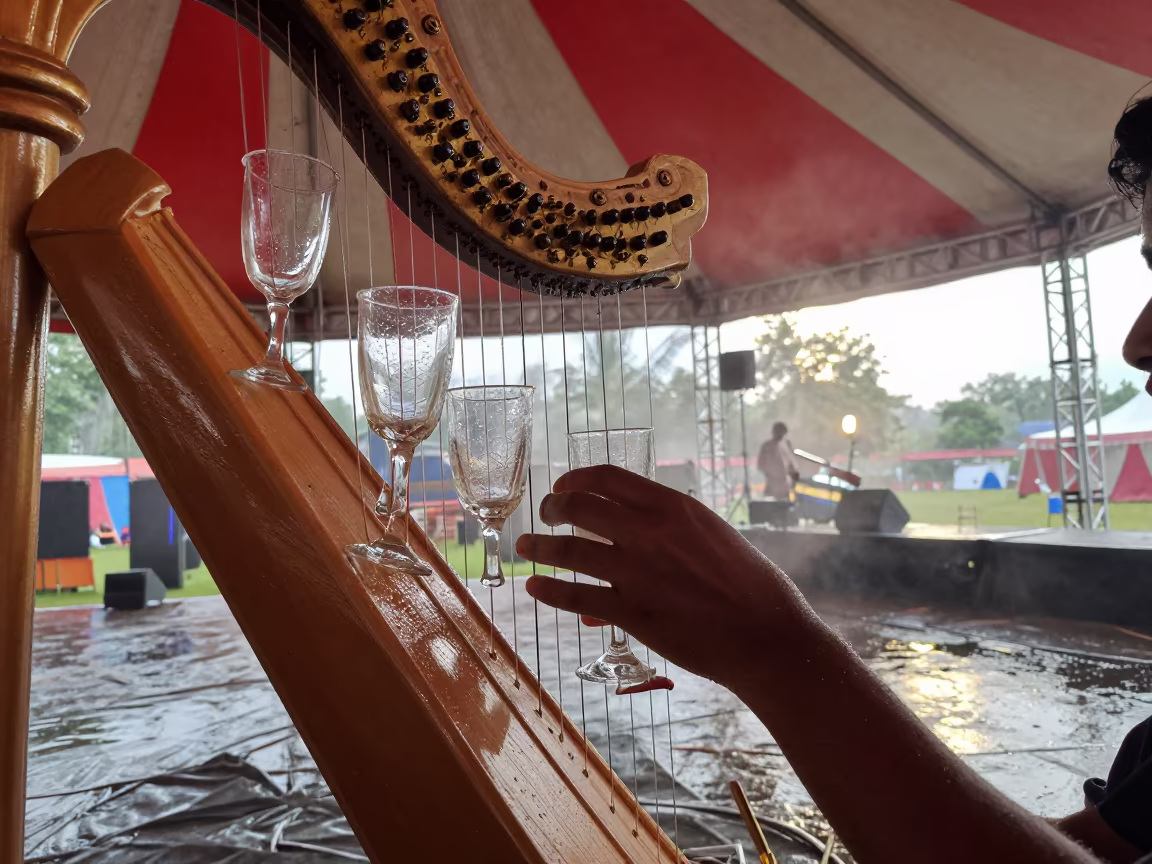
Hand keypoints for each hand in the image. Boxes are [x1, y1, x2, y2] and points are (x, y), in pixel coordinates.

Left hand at [517, 465, 823, 688]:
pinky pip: (576, 596)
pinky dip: (550, 590)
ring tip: (525, 547)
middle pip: (580, 507)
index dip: (577, 477)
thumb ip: (672, 529)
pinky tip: (535, 587)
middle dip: (553, 507)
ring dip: (540, 546)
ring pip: (570, 550)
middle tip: (545, 514)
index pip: (609, 478)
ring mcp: (636, 572)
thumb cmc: (752, 584)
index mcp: (673, 507)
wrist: (766, 634)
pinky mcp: (631, 612)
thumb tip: (638, 532)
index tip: (563, 484)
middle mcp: (649, 532)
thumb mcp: (713, 535)